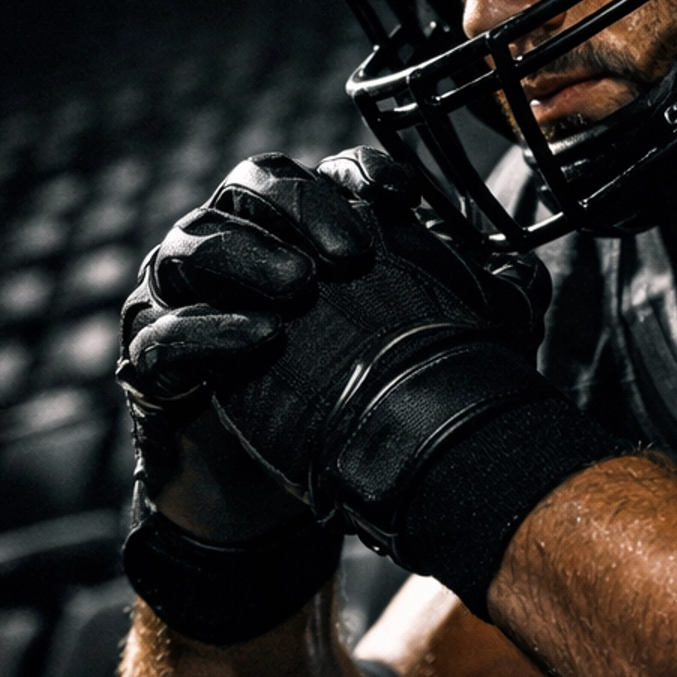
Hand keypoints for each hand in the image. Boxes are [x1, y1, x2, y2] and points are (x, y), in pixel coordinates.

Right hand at [120, 149, 611, 610]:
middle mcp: (235, 244)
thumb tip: (526, 276)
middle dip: (302, 207)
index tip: (407, 198)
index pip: (322, 174)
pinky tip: (259, 342)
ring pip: (194, 247)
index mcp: (295, 228)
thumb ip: (471, 311)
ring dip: (246, 260)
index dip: (360, 175)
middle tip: (351, 251)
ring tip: (300, 289)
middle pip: (253, 188)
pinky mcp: (151, 361)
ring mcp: (182, 298)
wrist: (279, 502)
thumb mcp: (420, 354)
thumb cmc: (347, 404)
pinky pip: (164, 334)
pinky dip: (208, 332)